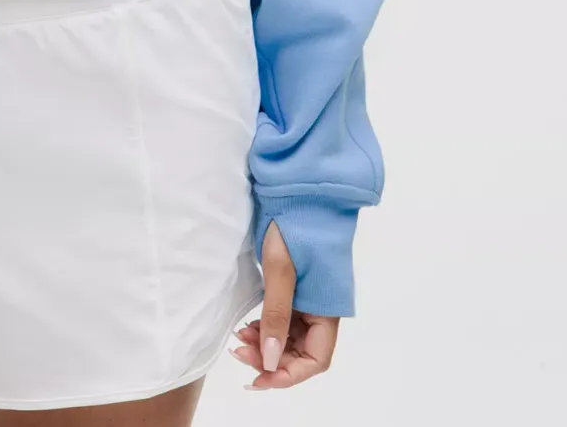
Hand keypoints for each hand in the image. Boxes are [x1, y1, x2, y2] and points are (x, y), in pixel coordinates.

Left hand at [228, 218, 339, 389]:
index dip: (287, 375)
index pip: (315, 360)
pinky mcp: (297, 288)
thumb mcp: (281, 269)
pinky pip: (285, 320)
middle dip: (272, 360)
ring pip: (291, 338)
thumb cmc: (295, 225)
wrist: (300, 189)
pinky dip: (267, 328)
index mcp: (328, 309)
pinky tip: (248, 325)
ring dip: (267, 346)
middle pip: (301, 353)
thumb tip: (270, 361)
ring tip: (240, 339)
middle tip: (239, 352)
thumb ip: (276, 315)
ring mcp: (310, 300)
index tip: (258, 377)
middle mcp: (323, 310)